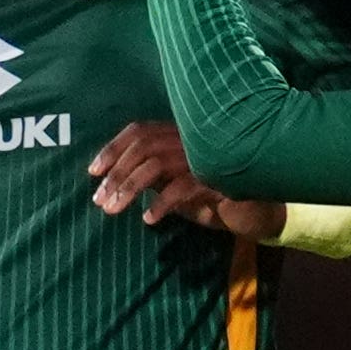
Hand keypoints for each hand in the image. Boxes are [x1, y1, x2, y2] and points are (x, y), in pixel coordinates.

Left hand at [88, 120, 279, 240]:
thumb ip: (152, 177)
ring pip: (156, 165)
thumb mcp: (176, 184)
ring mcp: (206, 156)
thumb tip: (114, 182)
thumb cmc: (214, 196)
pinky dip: (162, 203)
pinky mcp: (219, 178)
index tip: (92, 171)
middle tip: (98, 200)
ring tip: (113, 210)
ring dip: (129, 188)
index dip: (113, 147)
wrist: (258, 210)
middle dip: (116, 173)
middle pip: (143, 147)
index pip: (140, 130)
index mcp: (181, 134)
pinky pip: (183, 188)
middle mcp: (191, 139)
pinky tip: (149, 218)